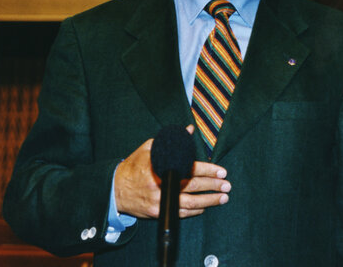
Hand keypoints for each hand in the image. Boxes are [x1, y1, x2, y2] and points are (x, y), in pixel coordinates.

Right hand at [113, 125, 230, 218]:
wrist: (115, 189)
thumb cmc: (134, 166)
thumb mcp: (149, 148)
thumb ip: (171, 140)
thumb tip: (189, 129)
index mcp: (160, 167)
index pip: (190, 168)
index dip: (208, 170)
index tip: (221, 171)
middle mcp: (161, 185)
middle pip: (193, 186)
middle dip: (213, 186)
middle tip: (227, 185)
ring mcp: (159, 201)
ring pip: (189, 204)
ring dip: (209, 201)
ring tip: (223, 198)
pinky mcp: (157, 212)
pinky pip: (180, 213)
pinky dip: (194, 211)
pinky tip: (205, 207)